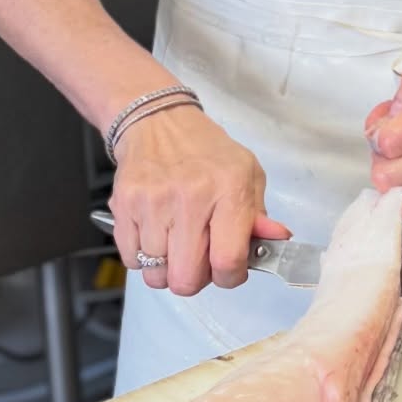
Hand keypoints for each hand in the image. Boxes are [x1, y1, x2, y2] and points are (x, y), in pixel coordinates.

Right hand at [109, 105, 288, 295]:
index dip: (230, 277)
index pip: (228, 260)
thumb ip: (260, 216)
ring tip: (176, 241)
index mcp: (229, 189)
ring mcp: (152, 203)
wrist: (160, 123)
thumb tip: (278, 242)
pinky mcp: (123, 206)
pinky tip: (156, 234)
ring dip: (168, 268)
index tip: (229, 269)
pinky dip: (144, 258)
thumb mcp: (248, 174)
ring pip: (156, 274)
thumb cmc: (207, 152)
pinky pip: (131, 261)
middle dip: (196, 278)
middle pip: (186, 279)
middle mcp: (190, 197)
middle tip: (199, 258)